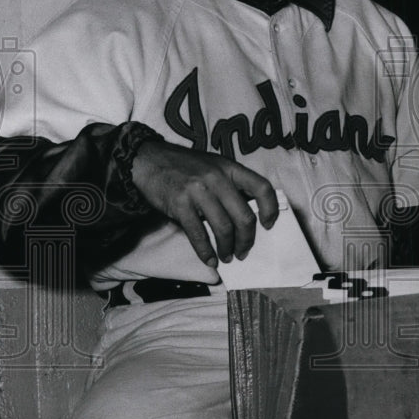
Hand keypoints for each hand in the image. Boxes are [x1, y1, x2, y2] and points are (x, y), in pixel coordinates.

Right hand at [131, 140, 278, 267]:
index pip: (262, 188)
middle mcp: (217, 177)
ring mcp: (198, 190)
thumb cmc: (184, 166)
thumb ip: (231, 185)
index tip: (269, 225)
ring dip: (227, 248)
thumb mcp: (213, 166)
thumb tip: (246, 216)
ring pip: (223, 228)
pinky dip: (206, 251)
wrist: (148, 159)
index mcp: (230, 167)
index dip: (270, 209)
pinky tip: (209, 258)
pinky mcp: (180, 203)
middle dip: (247, 240)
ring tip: (227, 256)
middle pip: (244, 216)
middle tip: (243, 251)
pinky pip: (198, 233)